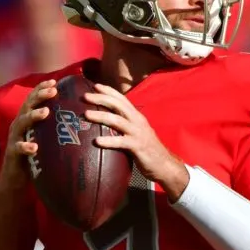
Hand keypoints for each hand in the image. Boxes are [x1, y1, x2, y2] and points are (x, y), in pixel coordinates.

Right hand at [0, 79, 56, 185]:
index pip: (33, 99)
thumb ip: (54, 128)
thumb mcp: (44, 139)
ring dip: (33, 116)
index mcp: (27, 120)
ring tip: (46, 112)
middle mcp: (19, 125)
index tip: (56, 81)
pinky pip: (18, 148)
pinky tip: (34, 147)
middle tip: (53, 90)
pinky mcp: (12, 154)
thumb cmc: (35, 157)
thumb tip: (77, 120)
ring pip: (21, 123)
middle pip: (27, 105)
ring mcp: (14, 138)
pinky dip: (26, 146)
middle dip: (39, 96)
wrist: (15, 179)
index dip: (42, 88)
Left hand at [83, 84, 189, 200]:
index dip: (109, 91)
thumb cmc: (148, 149)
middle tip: (85, 96)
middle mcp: (137, 121)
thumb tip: (106, 123)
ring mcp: (138, 133)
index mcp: (136, 116)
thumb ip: (124, 126)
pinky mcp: (138, 147)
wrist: (164, 164)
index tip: (95, 86)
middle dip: (101, 99)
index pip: (122, 99)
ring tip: (86, 115)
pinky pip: (121, 142)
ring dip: (101, 116)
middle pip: (118, 105)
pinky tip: (97, 141)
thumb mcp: (136, 132)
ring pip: (117, 120)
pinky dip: (108, 140)